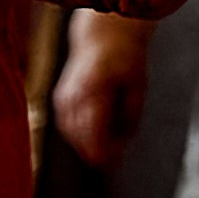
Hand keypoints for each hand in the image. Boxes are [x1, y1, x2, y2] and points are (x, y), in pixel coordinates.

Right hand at [51, 8, 152, 169]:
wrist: (104, 34)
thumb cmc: (126, 58)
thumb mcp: (139, 86)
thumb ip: (131, 115)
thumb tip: (124, 142)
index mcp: (94, 91)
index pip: (93, 132)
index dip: (103, 152)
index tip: (114, 163)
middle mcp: (73, 95)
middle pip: (80, 137)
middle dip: (97, 150)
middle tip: (114, 159)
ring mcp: (63, 96)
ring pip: (71, 133)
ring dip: (86, 144)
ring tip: (107, 146)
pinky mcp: (59, 98)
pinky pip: (66, 124)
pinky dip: (79, 133)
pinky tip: (94, 134)